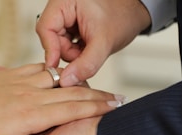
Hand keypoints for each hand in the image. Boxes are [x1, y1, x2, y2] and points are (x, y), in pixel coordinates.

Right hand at [36, 0, 150, 85]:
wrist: (136, 14)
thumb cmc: (123, 16)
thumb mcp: (104, 42)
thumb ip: (86, 64)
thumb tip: (67, 80)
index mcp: (65, 1)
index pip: (45, 28)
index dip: (50, 50)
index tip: (55, 67)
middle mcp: (63, 7)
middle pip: (51, 39)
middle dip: (68, 52)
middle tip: (85, 54)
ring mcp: (66, 17)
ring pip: (59, 45)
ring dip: (74, 54)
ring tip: (90, 48)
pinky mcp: (71, 26)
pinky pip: (66, 46)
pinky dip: (77, 52)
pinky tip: (88, 47)